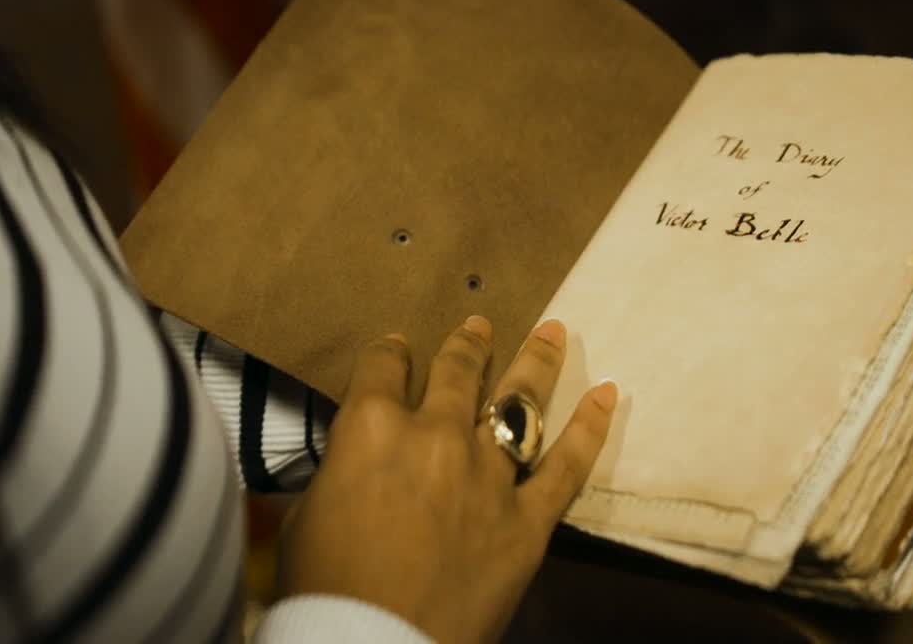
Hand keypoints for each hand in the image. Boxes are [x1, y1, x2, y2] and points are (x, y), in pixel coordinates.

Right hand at [274, 316, 617, 643]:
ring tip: (552, 332)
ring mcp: (488, 475)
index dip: (390, 353)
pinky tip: (607, 395)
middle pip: (458, 371)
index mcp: (371, 428)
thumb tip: (352, 473)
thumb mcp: (305, 516)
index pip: (382, 367)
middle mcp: (435, 436)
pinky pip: (568, 466)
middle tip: (480, 325)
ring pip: (519, 401)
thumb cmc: (324, 588)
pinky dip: (590, 427)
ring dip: (536, 361)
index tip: (397, 348)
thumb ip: (338, 476)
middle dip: (469, 344)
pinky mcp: (527, 520)